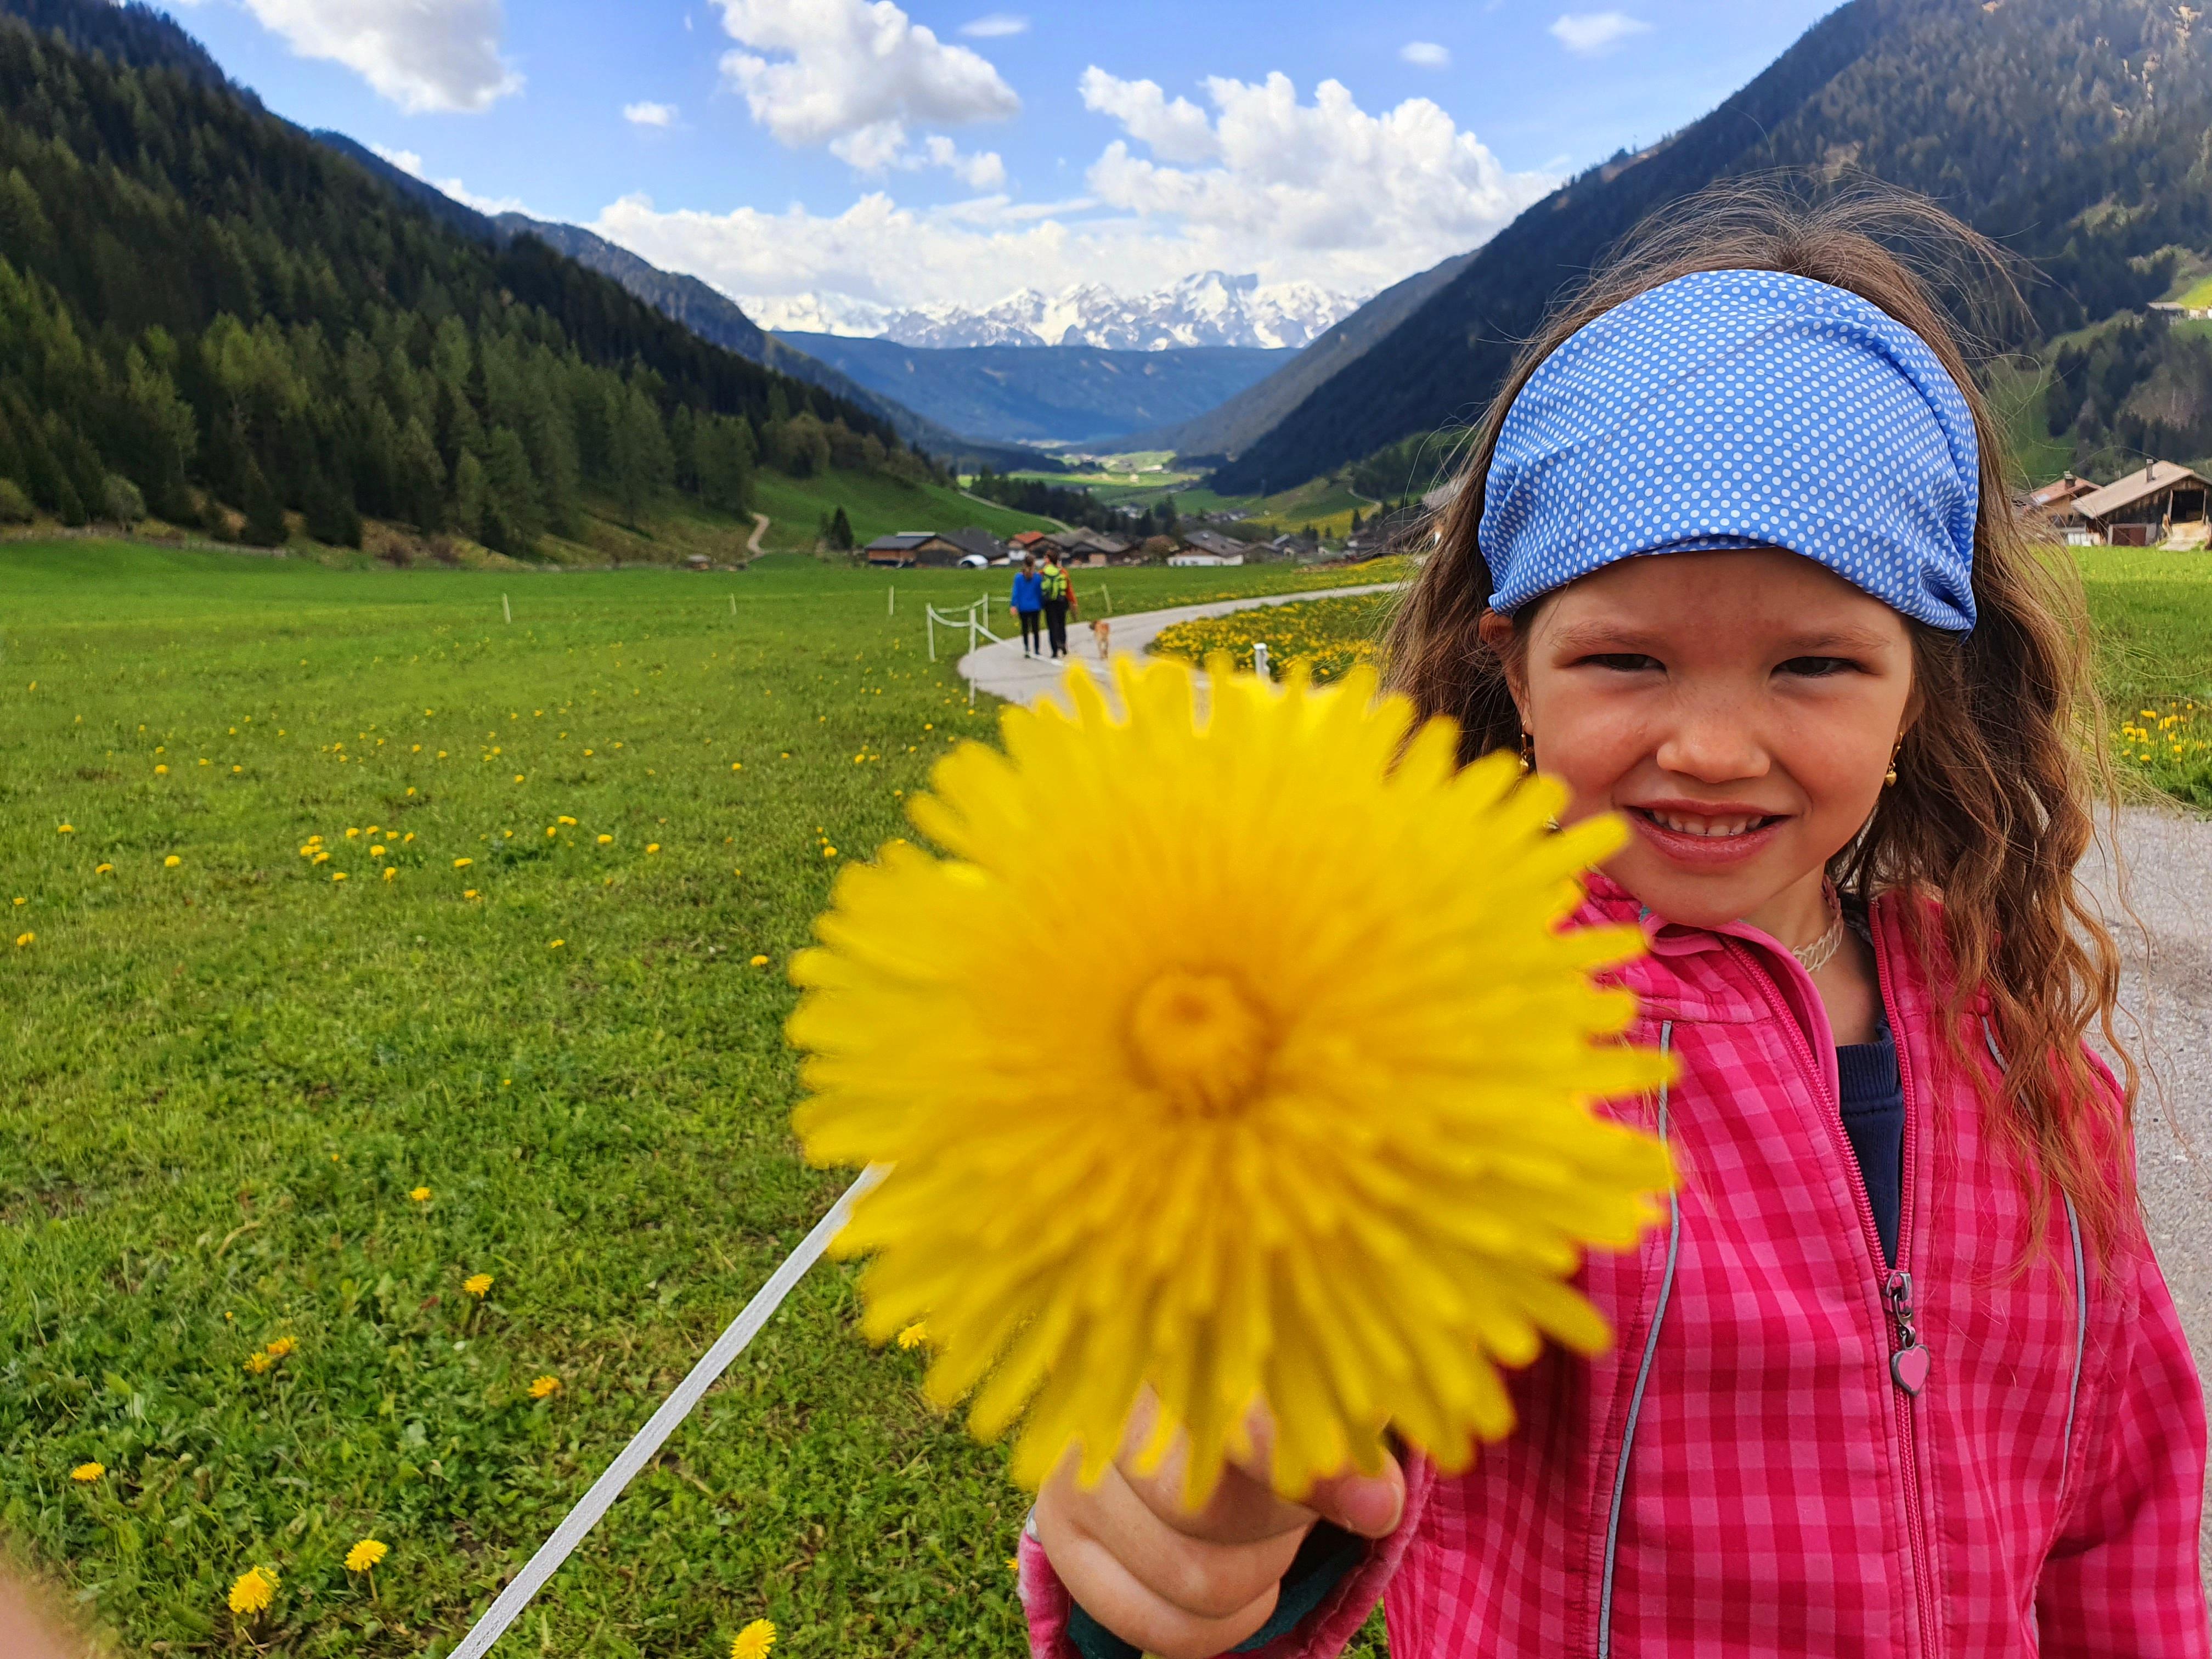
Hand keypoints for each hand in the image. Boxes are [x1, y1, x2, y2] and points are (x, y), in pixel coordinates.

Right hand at [1032, 1392, 1402, 1658]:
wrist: (1182, 1411)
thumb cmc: (1265, 1397)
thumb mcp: (1315, 1403)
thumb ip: (1344, 1439)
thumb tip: (1376, 1504)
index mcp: (1175, 1345)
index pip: (1228, 1417)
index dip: (1287, 1461)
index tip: (1373, 1502)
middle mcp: (1104, 1403)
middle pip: (1206, 1512)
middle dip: (1275, 1528)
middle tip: (1290, 1504)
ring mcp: (1070, 1474)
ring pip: (1194, 1580)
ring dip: (1256, 1575)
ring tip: (1258, 1535)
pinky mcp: (1061, 1541)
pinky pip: (1163, 1627)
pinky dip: (1224, 1624)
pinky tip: (1234, 1582)